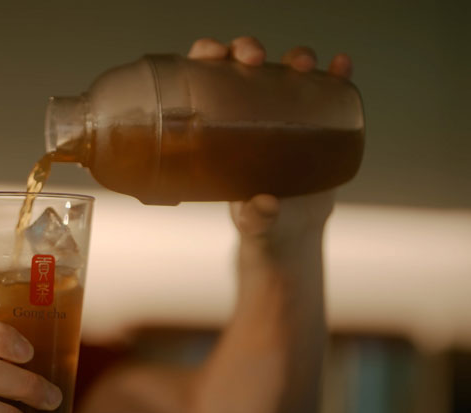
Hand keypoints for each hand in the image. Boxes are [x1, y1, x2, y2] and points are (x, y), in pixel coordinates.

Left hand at [187, 37, 350, 244]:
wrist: (294, 230)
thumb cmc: (258, 220)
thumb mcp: (251, 220)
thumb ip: (255, 216)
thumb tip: (266, 205)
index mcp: (216, 124)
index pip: (204, 78)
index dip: (206, 55)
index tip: (213, 56)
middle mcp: (248, 110)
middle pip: (243, 62)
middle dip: (247, 48)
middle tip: (253, 60)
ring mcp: (284, 111)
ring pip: (287, 69)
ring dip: (295, 56)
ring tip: (303, 64)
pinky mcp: (318, 120)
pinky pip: (328, 89)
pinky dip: (336, 74)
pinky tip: (341, 66)